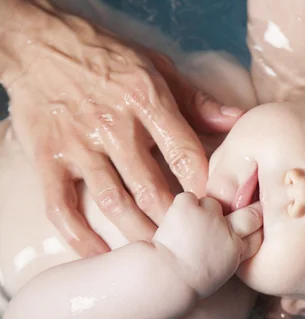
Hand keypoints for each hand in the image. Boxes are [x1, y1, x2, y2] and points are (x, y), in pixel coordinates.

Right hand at [3, 1, 243, 256]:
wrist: (37, 45)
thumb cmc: (106, 57)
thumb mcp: (157, 67)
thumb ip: (196, 100)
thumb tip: (236, 121)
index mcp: (146, 100)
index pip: (185, 153)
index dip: (206, 187)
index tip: (220, 211)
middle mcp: (113, 126)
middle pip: (152, 187)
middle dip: (177, 222)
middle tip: (196, 245)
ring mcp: (78, 146)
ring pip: (114, 202)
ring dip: (140, 233)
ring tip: (161, 257)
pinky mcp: (48, 160)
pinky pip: (62, 207)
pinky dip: (80, 237)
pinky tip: (101, 256)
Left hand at [153, 193, 262, 296]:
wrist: (163, 279)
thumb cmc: (186, 283)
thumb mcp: (218, 273)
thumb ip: (229, 253)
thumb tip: (231, 242)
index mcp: (236, 251)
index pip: (257, 232)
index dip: (255, 227)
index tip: (253, 225)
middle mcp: (228, 231)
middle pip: (250, 214)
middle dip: (249, 210)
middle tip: (243, 211)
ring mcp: (209, 216)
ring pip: (211, 203)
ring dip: (201, 212)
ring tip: (186, 230)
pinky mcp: (188, 206)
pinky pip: (187, 198)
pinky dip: (180, 208)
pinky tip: (173, 224)